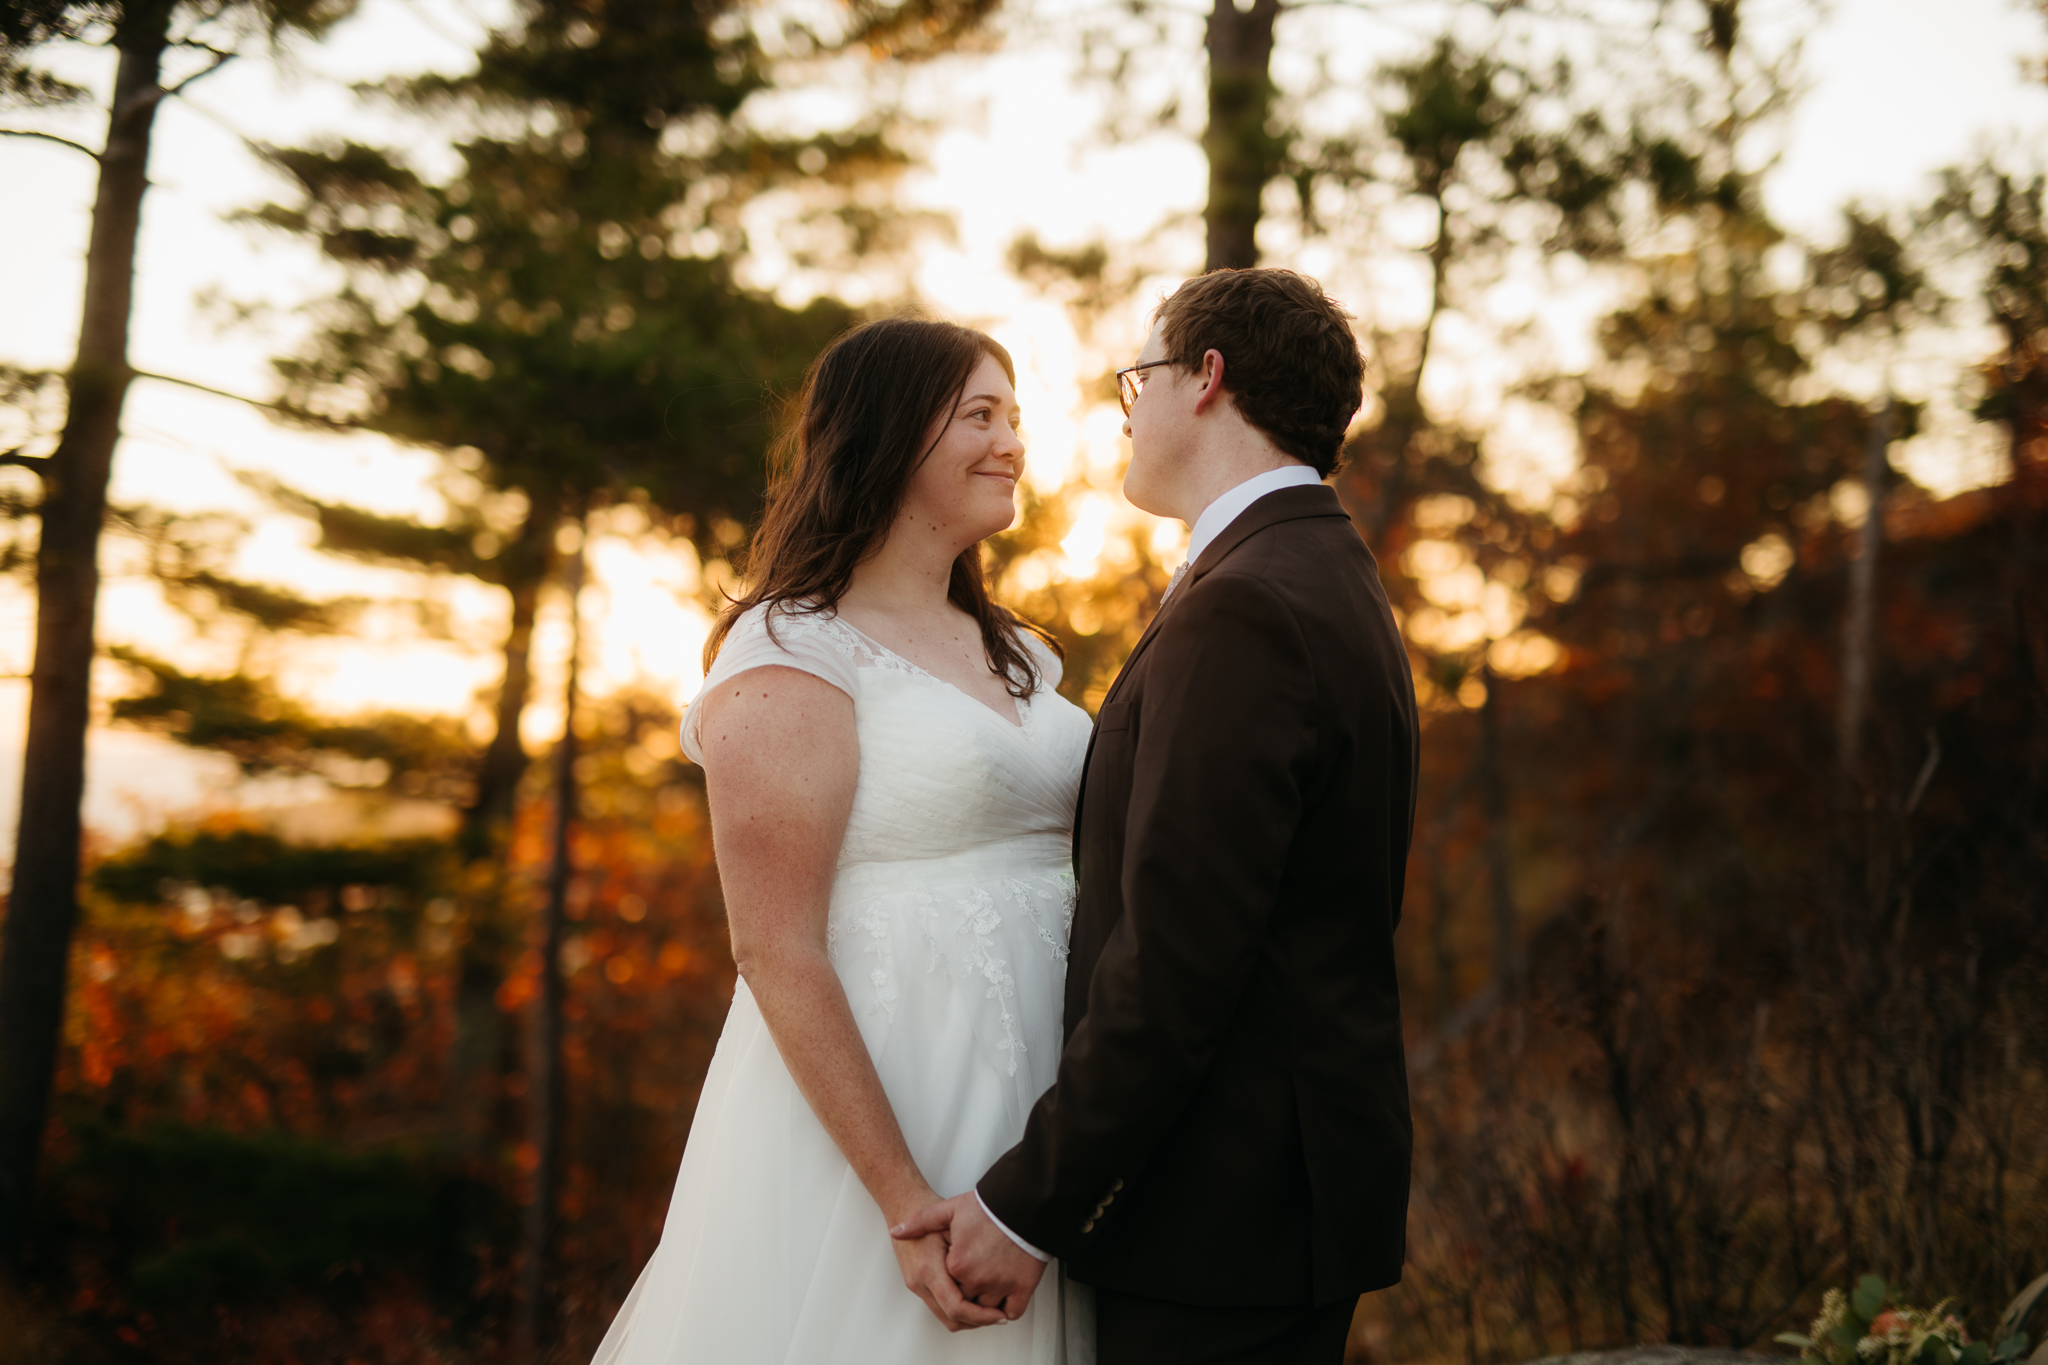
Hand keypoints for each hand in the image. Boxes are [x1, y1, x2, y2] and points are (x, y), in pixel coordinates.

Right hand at [889, 1203, 1006, 1331]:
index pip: (956, 1307)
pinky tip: (974, 1299)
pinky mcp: (917, 1284)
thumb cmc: (926, 1208)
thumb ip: (969, 1253)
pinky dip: (957, 1309)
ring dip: (968, 1318)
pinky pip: (939, 1307)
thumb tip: (993, 1277)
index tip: (999, 1315)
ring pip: (944, 1317)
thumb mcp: (952, 1224)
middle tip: (999, 1316)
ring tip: (990, 1310)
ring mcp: (916, 1285)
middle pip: (951, 1319)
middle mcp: (920, 1282)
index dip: (981, 1316)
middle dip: (977, 1321)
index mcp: (930, 1269)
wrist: (902, 1204)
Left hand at [892, 1192, 1046, 1319]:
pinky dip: (1007, 1309)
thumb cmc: (989, 1206)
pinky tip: (1005, 1298)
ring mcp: (1000, 1285)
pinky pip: (1012, 1311)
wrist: (1024, 1202)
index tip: (956, 1272)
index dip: (951, 1280)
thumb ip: (920, 1222)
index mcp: (956, 1265)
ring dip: (987, 1304)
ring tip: (988, 1286)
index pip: (946, 1288)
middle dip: (967, 1294)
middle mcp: (976, 1280)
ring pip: (987, 1310)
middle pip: (965, 1301)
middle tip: (973, 1280)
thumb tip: (896, 1232)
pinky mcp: (1022, 1287)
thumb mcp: (949, 1209)